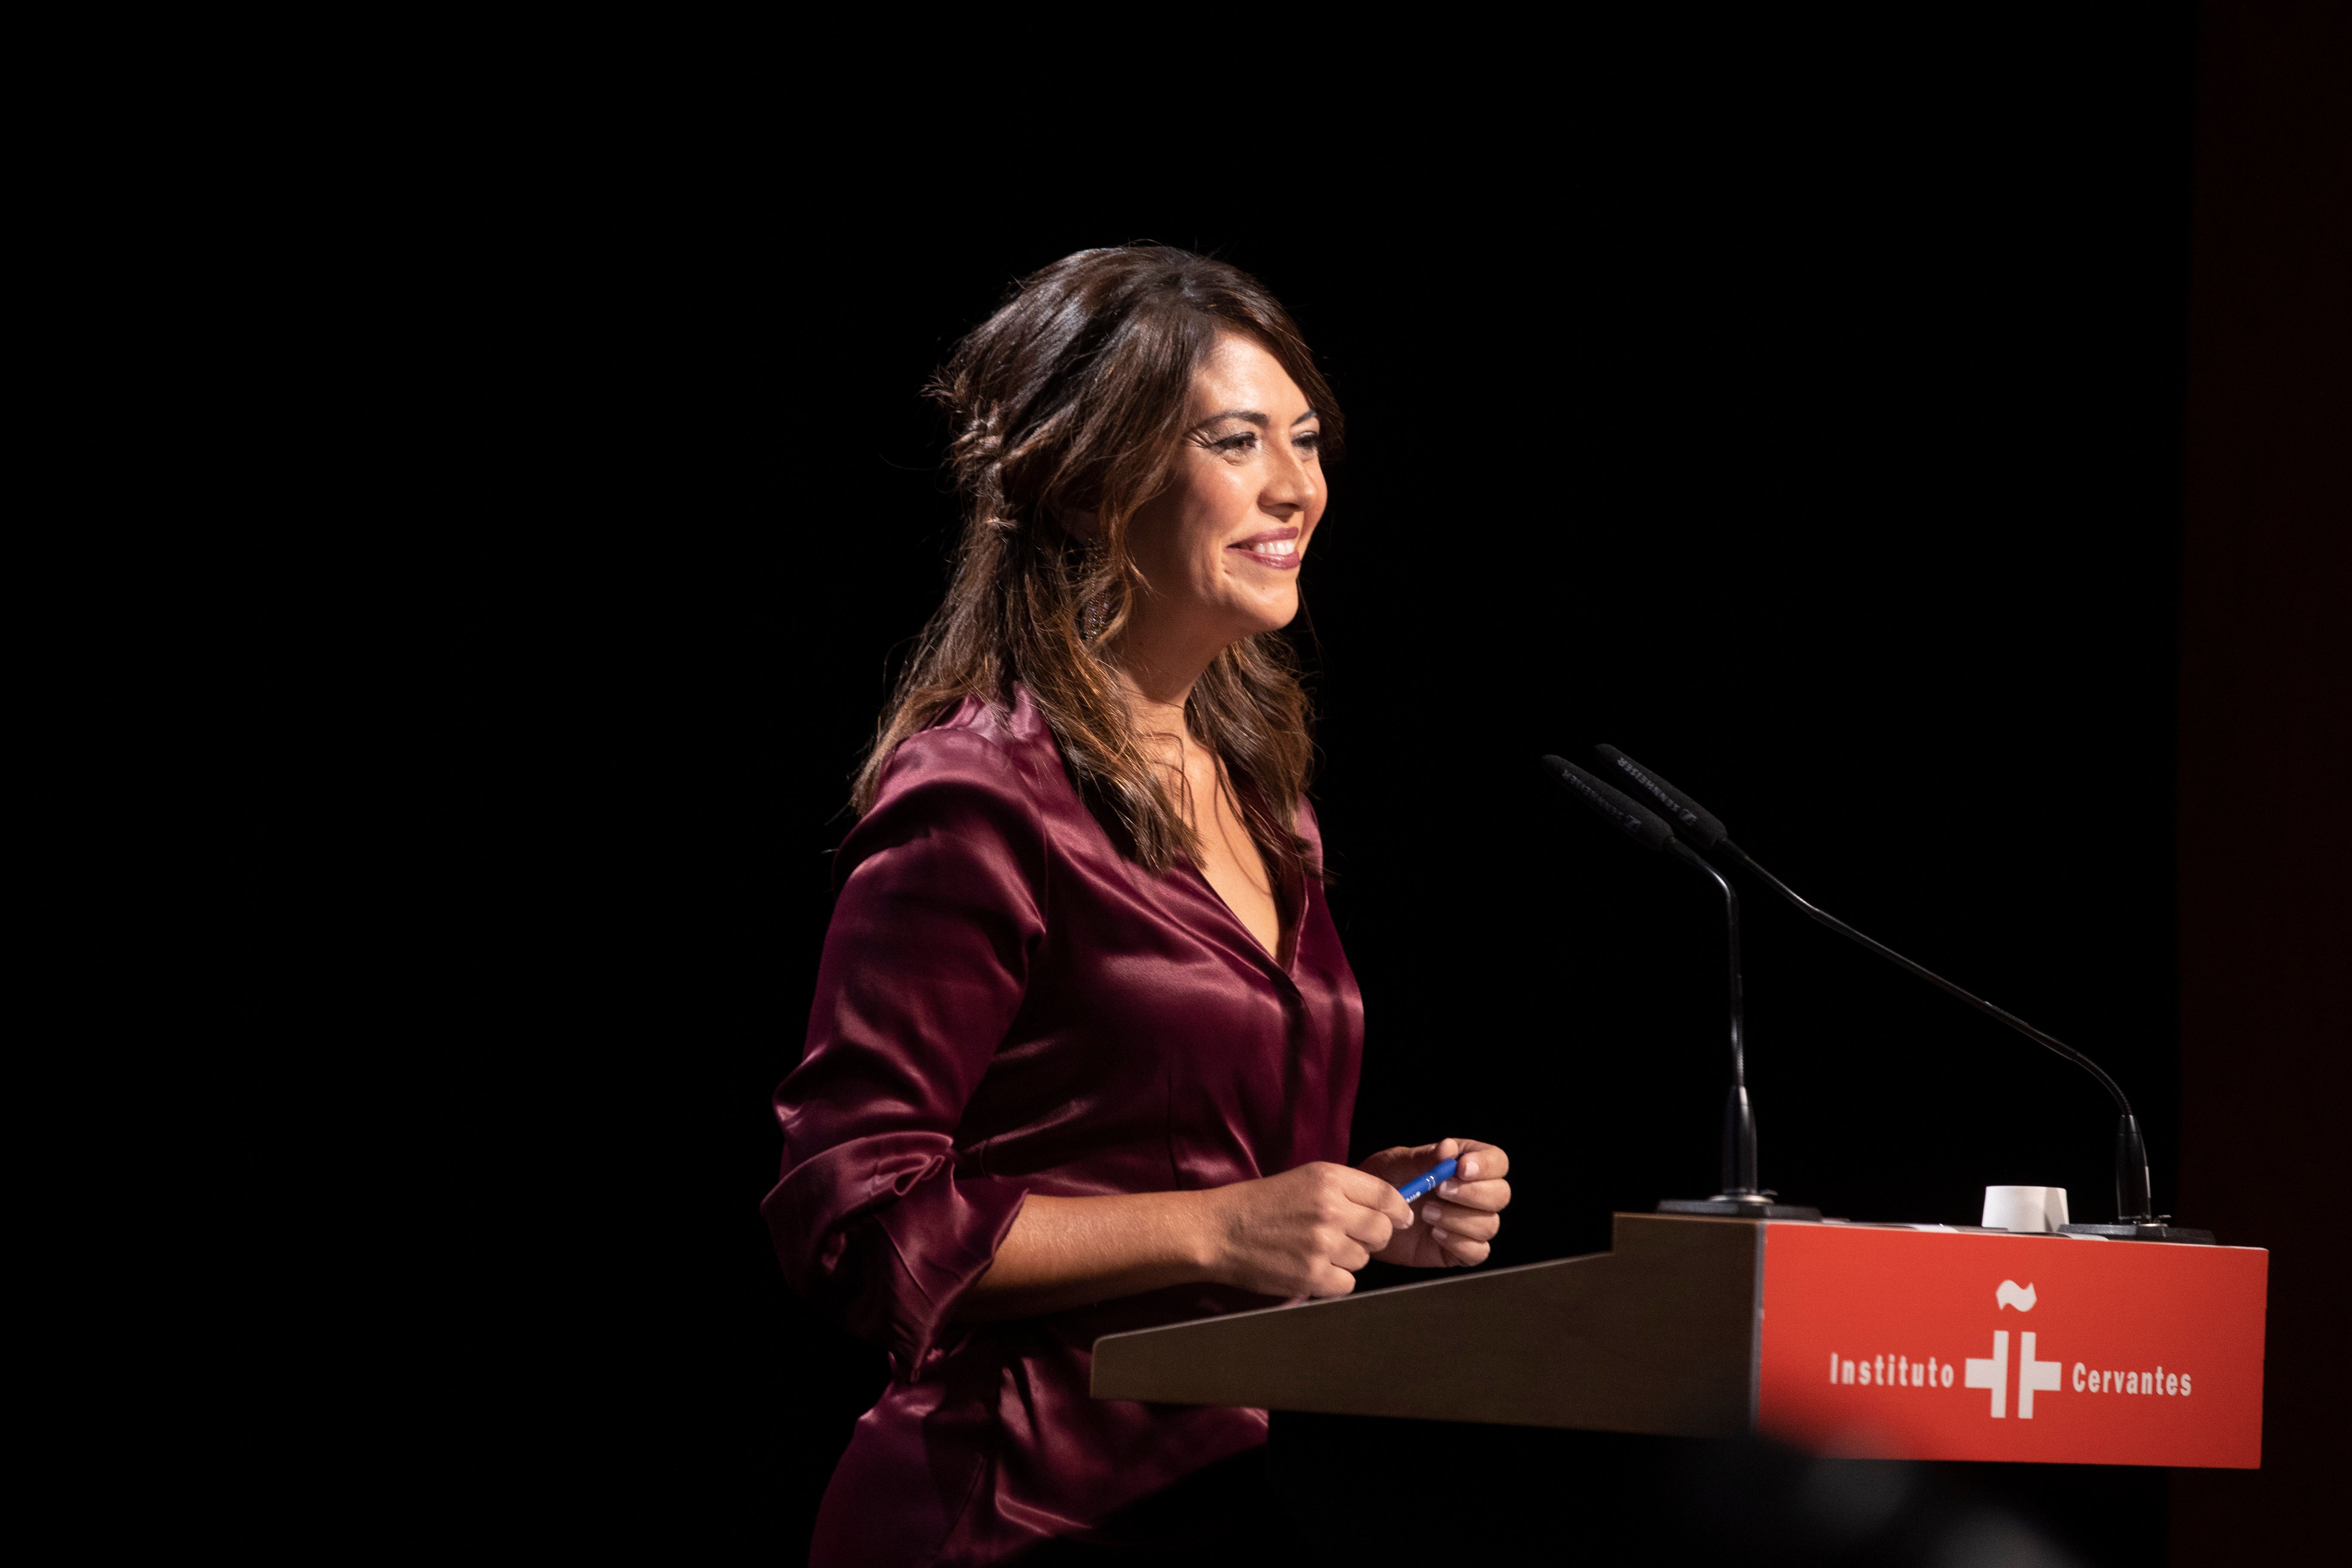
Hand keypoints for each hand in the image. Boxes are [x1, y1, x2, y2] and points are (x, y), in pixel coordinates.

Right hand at [1198, 1161, 1416, 1297]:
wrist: (1220, 1231)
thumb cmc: (1260, 1204)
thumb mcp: (1304, 1179)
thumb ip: (1346, 1190)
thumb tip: (1392, 1210)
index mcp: (1329, 1180)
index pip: (1386, 1196)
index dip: (1400, 1210)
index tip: (1401, 1218)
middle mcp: (1331, 1210)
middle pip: (1382, 1231)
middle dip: (1373, 1236)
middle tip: (1350, 1236)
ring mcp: (1322, 1245)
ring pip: (1364, 1259)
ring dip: (1348, 1257)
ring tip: (1317, 1249)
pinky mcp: (1312, 1276)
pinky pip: (1348, 1283)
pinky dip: (1334, 1279)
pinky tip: (1312, 1267)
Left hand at [1358, 1138, 1511, 1268]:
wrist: (1364, 1216)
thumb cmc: (1383, 1182)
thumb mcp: (1396, 1164)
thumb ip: (1423, 1158)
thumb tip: (1448, 1148)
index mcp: (1465, 1165)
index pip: (1497, 1161)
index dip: (1486, 1165)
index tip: (1461, 1168)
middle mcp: (1474, 1194)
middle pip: (1501, 1194)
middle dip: (1474, 1193)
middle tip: (1440, 1190)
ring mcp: (1469, 1224)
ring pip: (1490, 1224)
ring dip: (1459, 1218)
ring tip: (1426, 1212)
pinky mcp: (1460, 1250)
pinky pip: (1478, 1252)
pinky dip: (1460, 1244)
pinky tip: (1436, 1235)